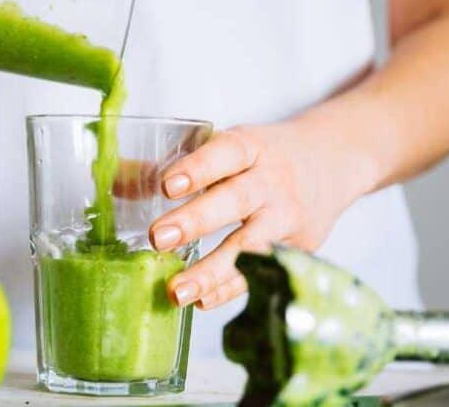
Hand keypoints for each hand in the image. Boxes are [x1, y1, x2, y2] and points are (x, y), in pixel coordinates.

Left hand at [148, 120, 378, 309]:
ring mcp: (289, 216)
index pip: (226, 153)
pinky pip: (264, 272)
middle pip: (236, 200)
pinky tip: (203, 301)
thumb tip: (112, 179)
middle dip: (196, 220)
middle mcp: (273, 180)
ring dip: (213, 270)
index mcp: (252, 147)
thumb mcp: (229, 148)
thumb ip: (173, 165)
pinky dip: (233, 288)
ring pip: (252, 244)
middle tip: (158, 239)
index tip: (167, 185)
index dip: (198, 168)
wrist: (336, 161)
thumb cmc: (265, 156)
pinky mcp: (300, 248)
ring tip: (176, 290)